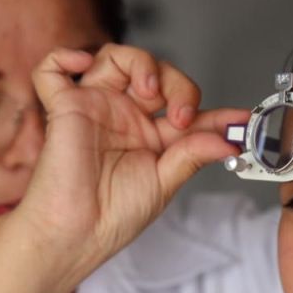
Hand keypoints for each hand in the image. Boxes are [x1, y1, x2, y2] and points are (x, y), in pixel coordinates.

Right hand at [20, 44, 246, 267]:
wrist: (78, 235)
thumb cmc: (114, 216)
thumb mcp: (165, 183)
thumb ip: (194, 154)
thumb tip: (228, 140)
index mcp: (150, 135)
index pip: (186, 108)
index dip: (214, 112)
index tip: (241, 120)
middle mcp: (124, 117)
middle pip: (155, 73)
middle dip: (177, 84)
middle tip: (181, 115)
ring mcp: (95, 109)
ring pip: (115, 58)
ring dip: (138, 63)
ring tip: (148, 91)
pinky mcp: (64, 108)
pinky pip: (52, 71)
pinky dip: (62, 57)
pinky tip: (83, 65)